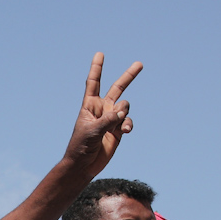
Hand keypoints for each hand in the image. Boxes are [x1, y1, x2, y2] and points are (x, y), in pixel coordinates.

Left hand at [61, 53, 141, 175]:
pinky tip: (124, 131)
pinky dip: (128, 124)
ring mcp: (111, 119)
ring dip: (124, 114)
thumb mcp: (92, 131)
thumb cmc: (81, 146)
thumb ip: (108, 120)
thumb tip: (123, 113)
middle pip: (117, 88)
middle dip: (129, 76)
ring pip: (125, 107)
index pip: (94, 83)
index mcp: (90, 105)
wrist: (84, 165)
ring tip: (118, 124)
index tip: (100, 54)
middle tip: (140, 64)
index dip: (97, 68)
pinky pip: (128, 121)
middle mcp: (102, 109)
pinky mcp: (118, 130)